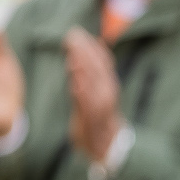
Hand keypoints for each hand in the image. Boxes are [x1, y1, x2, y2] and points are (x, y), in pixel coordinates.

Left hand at [62, 29, 121, 164]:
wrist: (105, 146)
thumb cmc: (96, 119)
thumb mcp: (93, 96)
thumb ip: (86, 79)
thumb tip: (77, 59)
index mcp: (108, 85)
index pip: (101, 61)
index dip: (90, 46)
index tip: (77, 32)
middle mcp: (108, 92)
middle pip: (97, 67)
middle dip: (85, 50)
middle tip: (72, 35)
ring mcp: (101, 106)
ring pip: (94, 82)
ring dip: (84, 66)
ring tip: (72, 52)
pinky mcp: (93, 119)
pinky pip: (88, 104)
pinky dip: (83, 91)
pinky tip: (75, 80)